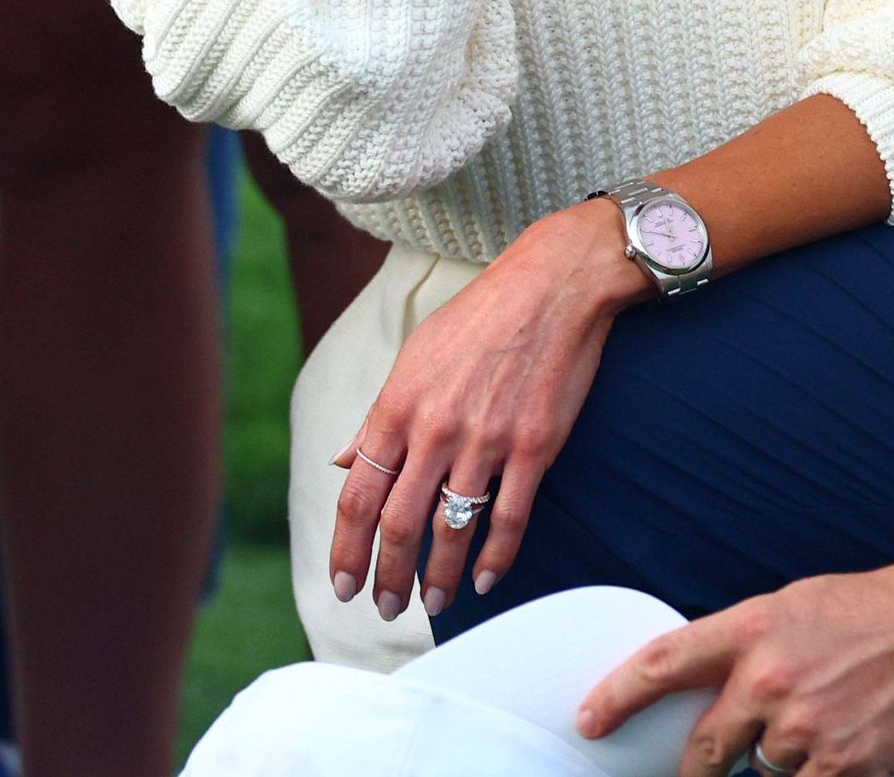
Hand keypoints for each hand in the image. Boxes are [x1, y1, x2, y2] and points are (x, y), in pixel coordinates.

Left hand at [328, 198, 639, 622]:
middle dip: (386, 575)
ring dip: (438, 576)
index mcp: (398, 405)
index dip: (347, 546)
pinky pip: (509, 517)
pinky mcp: (533, 447)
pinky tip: (486, 581)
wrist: (551, 286)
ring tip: (430, 604)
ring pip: (452, 529)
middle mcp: (435, 428)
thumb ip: (377, 416)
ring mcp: (486, 440)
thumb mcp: (413, 356)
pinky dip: (496, 557)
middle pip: (399, 522)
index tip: (343, 581)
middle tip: (382, 608)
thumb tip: (344, 459)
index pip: (359, 493)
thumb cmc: (478, 318)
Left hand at [581, 554, 893, 776]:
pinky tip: (837, 755)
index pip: (663, 664)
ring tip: (819, 730)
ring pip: (760, 771)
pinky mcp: (845, 765)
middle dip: (693, 769)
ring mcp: (806, 728)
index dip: (616, 696)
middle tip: (692, 772)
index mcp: (754, 629)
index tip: (589, 719)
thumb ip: (753, 644)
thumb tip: (721, 683)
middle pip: (705, 746)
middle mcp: (771, 680)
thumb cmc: (884, 609)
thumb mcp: (800, 605)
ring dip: (777, 763)